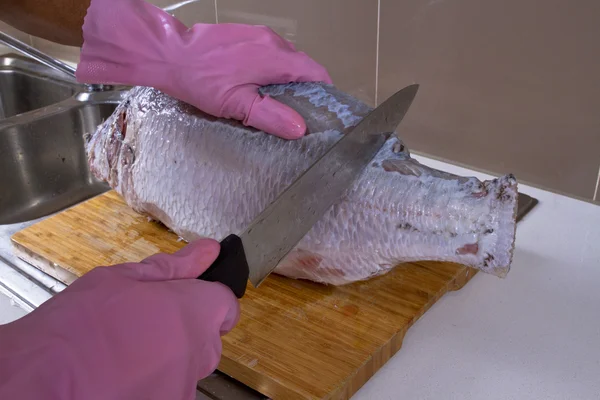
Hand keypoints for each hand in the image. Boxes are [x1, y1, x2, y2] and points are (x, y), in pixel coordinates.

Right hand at [0, 239, 239, 399]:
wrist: (45, 379)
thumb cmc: (80, 326)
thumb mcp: (123, 279)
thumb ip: (174, 267)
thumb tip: (207, 251)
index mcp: (194, 311)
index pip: (226, 303)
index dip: (206, 298)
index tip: (186, 297)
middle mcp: (199, 351)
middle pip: (207, 337)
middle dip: (184, 329)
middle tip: (144, 325)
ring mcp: (185, 386)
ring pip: (187, 367)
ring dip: (167, 360)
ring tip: (127, 353)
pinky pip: (170, 390)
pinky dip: (153, 385)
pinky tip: (123, 377)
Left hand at [75, 0, 332, 138]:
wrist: (169, 53)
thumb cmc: (202, 80)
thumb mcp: (237, 105)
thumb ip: (271, 115)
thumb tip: (301, 128)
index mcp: (276, 58)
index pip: (316, 73)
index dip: (324, 93)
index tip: (322, 113)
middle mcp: (273, 41)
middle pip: (302, 67)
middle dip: (304, 90)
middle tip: (295, 115)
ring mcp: (259, 35)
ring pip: (285, 60)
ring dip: (286, 80)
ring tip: (274, 103)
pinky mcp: (245, 34)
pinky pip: (269, 52)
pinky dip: (271, 70)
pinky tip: (256, 85)